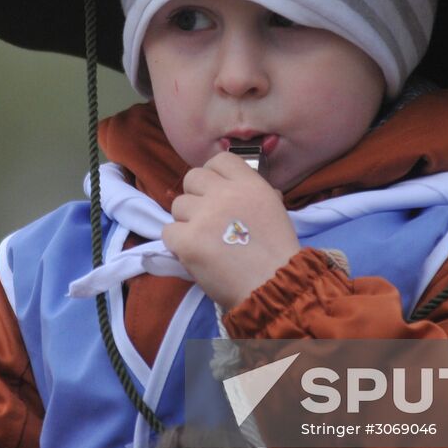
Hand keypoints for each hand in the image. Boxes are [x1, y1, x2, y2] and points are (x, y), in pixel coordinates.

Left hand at [162, 151, 299, 309]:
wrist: (272, 288)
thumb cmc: (278, 254)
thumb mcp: (275, 211)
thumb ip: (257, 193)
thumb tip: (242, 188)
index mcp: (249, 184)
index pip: (219, 159)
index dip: (214, 174)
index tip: (216, 191)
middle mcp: (224, 194)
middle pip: (192, 177)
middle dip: (196, 195)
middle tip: (206, 217)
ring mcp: (203, 216)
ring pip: (177, 205)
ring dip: (187, 221)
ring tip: (203, 240)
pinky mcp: (187, 240)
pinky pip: (168, 231)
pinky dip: (177, 243)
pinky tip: (194, 254)